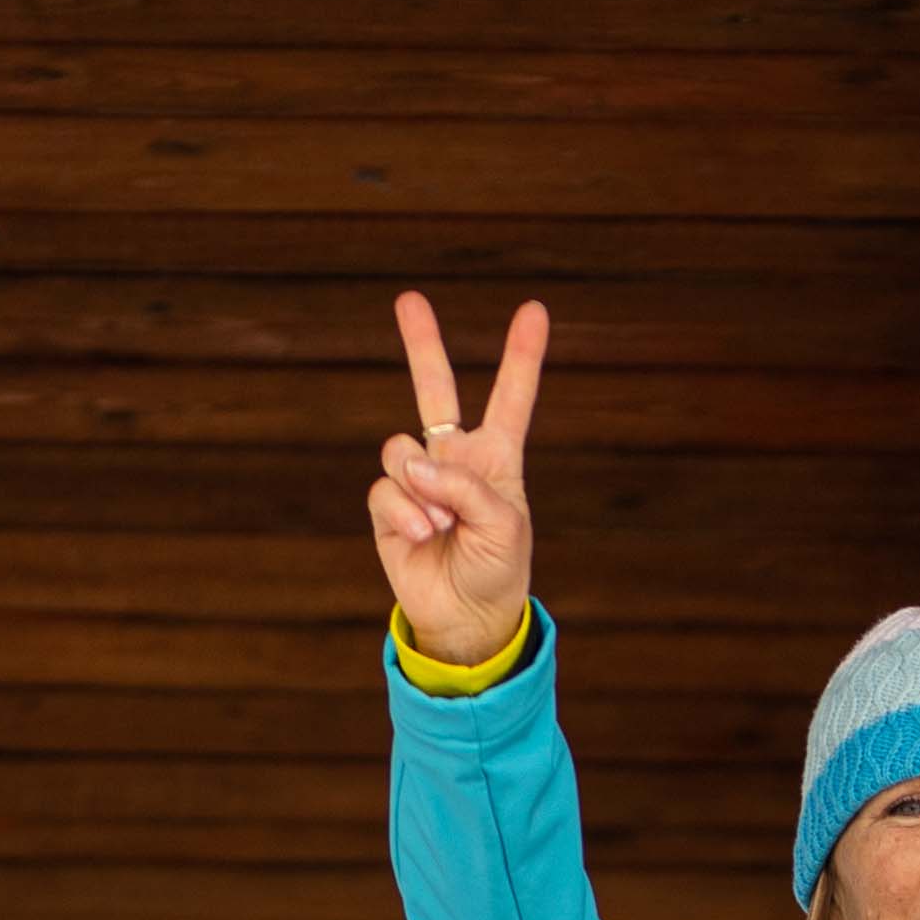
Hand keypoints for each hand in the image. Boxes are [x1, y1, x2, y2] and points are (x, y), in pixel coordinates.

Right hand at [370, 288, 547, 664]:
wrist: (467, 619)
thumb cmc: (498, 570)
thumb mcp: (503, 525)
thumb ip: (464, 486)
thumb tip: (413, 467)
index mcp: (496, 459)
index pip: (510, 399)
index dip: (522, 357)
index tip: (534, 311)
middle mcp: (454, 460)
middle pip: (435, 390)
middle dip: (422, 344)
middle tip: (408, 299)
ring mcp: (418, 481)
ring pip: (401, 450)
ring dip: (422, 490)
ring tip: (442, 526)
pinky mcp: (388, 507)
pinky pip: (385, 489)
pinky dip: (405, 512)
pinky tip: (425, 537)